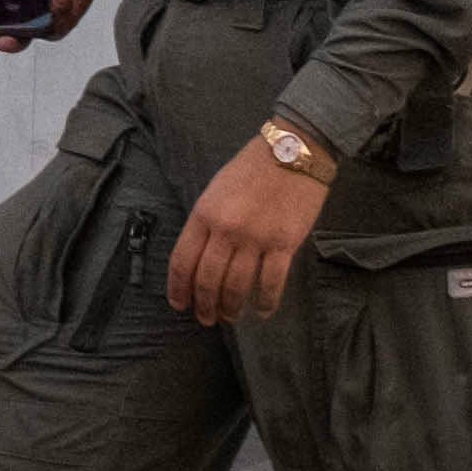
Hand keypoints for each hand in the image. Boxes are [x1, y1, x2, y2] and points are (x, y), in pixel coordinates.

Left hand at [169, 123, 333, 324]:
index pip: (182, 260)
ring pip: (237, 286)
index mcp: (203, 214)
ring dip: (231, 307)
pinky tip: (261, 311)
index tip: (179, 304)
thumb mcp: (215, 190)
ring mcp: (255, 238)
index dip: (178, 287)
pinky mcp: (284, 244)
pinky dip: (265, 302)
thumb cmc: (251, 168)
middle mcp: (225, 230)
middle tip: (206, 319)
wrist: (293, 151)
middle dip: (204, 305)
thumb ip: (206, 222)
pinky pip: (271, 282)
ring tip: (230, 317)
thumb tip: (199, 255)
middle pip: (208, 279)